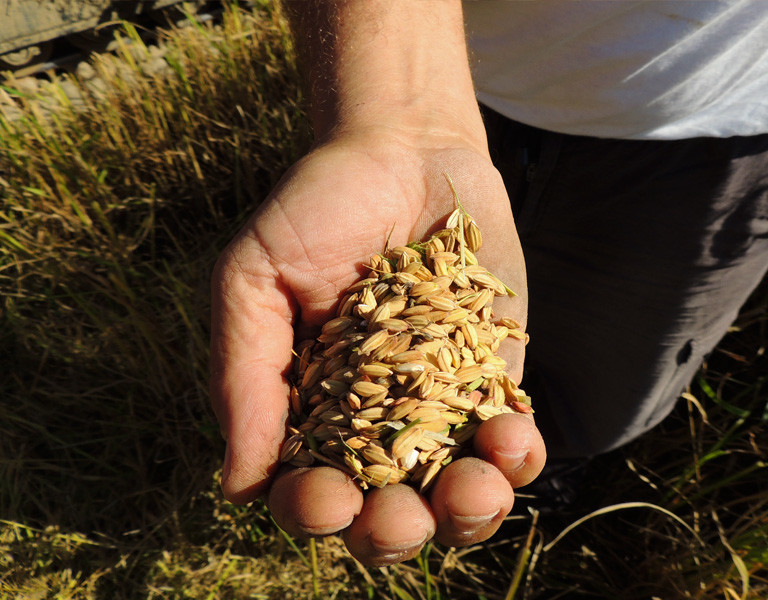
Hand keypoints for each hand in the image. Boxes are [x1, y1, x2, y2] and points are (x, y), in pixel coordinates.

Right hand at [210, 126, 545, 565]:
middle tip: (397, 515)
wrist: (403, 152)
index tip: (323, 495)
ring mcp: (440, 406)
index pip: (306, 490)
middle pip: (384, 513)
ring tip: (472, 490)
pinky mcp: (495, 378)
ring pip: (454, 495)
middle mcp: (375, 423)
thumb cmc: (316, 210)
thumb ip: (244, 374)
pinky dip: (516, 458)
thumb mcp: (254, 279)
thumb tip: (238, 483)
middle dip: (391, 532)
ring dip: (466, 514)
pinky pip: (510, 442)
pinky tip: (511, 440)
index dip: (312, 511)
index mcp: (308, 411)